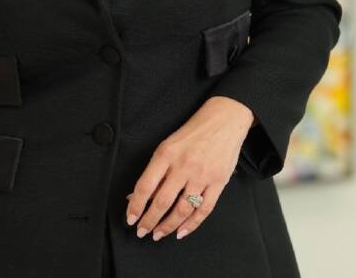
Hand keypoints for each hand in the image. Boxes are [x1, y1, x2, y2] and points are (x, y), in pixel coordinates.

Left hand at [124, 95, 254, 241]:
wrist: (224, 120)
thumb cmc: (194, 132)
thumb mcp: (168, 145)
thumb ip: (155, 171)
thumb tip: (137, 194)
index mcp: (166, 154)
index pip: (145, 186)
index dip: (136, 206)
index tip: (131, 218)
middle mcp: (184, 166)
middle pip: (162, 201)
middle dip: (149, 220)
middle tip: (142, 231)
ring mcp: (202, 175)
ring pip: (182, 210)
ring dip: (168, 226)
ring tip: (159, 234)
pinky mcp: (218, 182)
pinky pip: (204, 210)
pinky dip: (192, 225)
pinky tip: (182, 231)